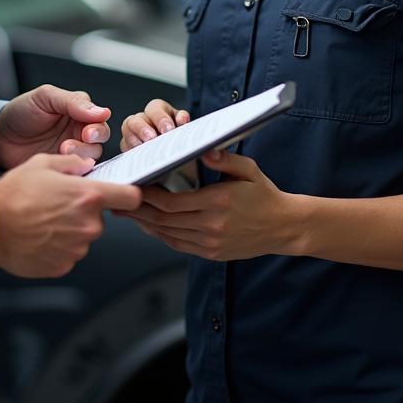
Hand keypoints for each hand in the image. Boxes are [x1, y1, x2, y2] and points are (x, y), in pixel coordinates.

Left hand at [0, 84, 111, 170]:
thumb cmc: (20, 112)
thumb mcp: (45, 97)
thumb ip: (72, 101)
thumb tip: (101, 110)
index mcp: (78, 110)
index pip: (99, 117)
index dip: (97, 125)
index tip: (88, 131)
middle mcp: (78, 130)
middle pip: (100, 138)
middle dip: (92, 141)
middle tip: (77, 141)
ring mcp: (73, 150)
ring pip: (92, 155)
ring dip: (81, 154)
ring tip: (62, 150)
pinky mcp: (64, 167)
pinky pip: (80, 171)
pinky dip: (77, 170)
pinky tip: (65, 166)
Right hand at [0, 154, 142, 277]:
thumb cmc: (14, 194)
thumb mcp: (43, 163)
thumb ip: (72, 164)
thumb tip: (86, 166)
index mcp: (89, 197)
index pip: (131, 197)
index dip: (130, 193)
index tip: (124, 194)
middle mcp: (88, 225)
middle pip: (100, 217)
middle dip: (84, 211)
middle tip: (58, 204)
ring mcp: (77, 249)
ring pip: (83, 236)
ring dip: (70, 229)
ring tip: (43, 220)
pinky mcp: (64, 265)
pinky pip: (68, 252)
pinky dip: (58, 245)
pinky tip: (39, 235)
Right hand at [120, 99, 189, 149]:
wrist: (178, 161)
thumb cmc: (180, 142)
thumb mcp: (186, 132)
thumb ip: (185, 123)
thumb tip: (182, 118)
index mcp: (160, 111)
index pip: (156, 108)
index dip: (161, 118)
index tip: (169, 129)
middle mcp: (144, 119)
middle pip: (136, 118)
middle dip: (143, 128)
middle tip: (152, 138)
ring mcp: (134, 132)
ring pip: (127, 128)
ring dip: (134, 138)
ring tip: (144, 148)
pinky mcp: (129, 146)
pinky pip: (124, 145)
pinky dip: (130, 149)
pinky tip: (139, 156)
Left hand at [121, 150, 302, 260]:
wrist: (284, 227)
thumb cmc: (264, 194)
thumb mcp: (248, 169)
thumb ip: (224, 159)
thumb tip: (203, 149)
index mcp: (217, 203)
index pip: (170, 203)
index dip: (147, 197)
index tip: (133, 185)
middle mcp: (211, 226)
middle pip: (162, 220)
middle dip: (137, 210)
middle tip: (118, 201)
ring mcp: (210, 243)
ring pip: (167, 235)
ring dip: (144, 224)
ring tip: (126, 213)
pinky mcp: (210, 253)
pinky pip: (178, 245)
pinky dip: (160, 235)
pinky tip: (149, 225)